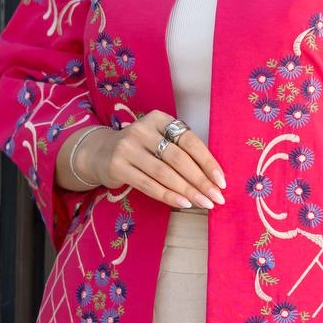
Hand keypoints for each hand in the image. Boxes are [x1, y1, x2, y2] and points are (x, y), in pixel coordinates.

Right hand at [60, 111, 226, 209]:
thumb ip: (182, 151)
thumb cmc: (141, 149)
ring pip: (164, 173)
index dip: (207, 161)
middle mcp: (142, 130)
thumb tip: (213, 177)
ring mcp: (127, 148)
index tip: (221, 181)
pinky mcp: (117, 166)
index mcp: (159, 119)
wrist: (100, 153)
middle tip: (216, 197)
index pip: (189, 141)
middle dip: (200, 180)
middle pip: (178, 158)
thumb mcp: (159, 140)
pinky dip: (168, 196)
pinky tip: (183, 204)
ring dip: (187, 191)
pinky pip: (148, 184)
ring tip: (204, 203)